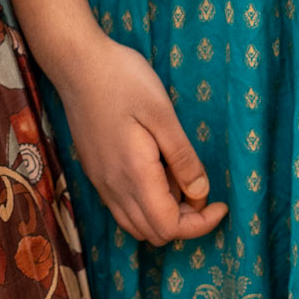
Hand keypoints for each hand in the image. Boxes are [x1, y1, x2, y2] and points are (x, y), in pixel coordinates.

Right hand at [53, 34, 227, 246]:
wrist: (77, 64)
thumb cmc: (122, 80)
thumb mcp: (162, 112)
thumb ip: (182, 157)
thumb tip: (201, 192)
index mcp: (134, 175)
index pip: (170, 228)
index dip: (200, 224)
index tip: (220, 203)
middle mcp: (114, 187)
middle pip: (154, 234)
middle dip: (185, 222)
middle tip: (200, 188)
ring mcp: (101, 182)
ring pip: (136, 225)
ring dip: (164, 215)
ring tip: (179, 179)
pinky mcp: (96, 172)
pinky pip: (123, 208)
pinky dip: (146, 205)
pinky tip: (157, 171)